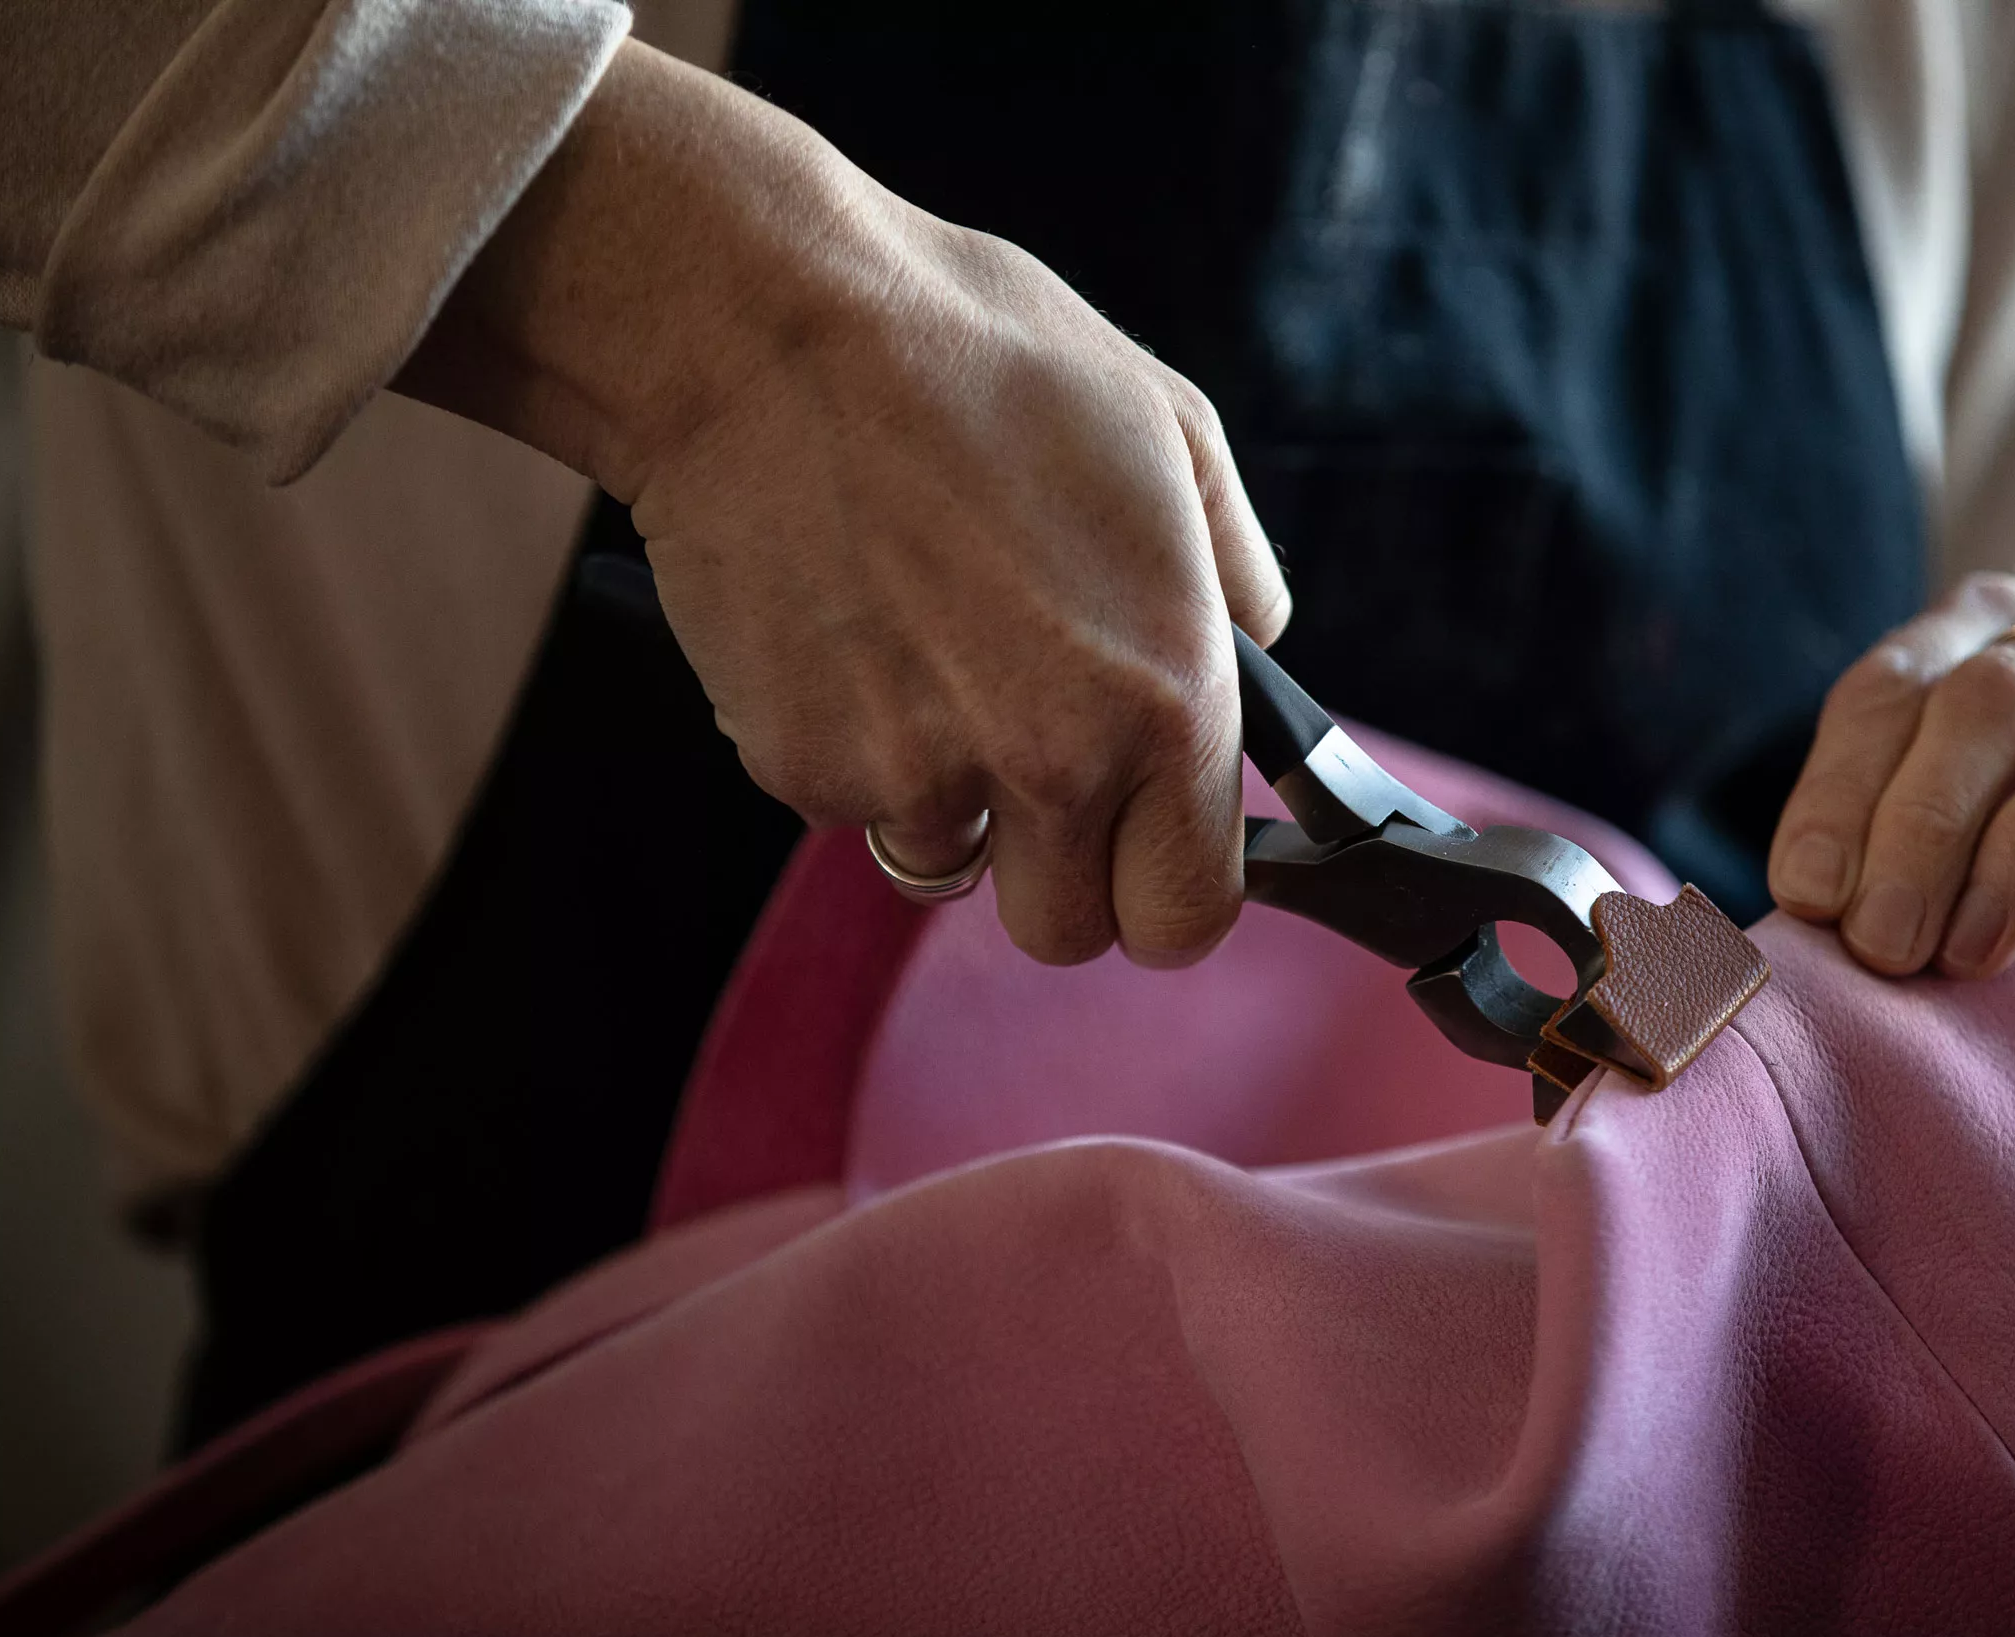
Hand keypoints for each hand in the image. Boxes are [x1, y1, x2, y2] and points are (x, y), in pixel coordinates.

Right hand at [399, 41, 1288, 966]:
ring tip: (923, 642)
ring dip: (944, 790)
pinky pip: (848, 807)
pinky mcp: (799, 767)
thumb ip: (1236, 587)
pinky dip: (849, 743)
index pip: (1186, 916)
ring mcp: (913, 776)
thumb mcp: (1174, 436)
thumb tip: (1248, 677)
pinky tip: (850, 623)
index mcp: (1163, 698)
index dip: (1165, 886)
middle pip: (1063, 931)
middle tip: (1026, 747)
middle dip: (1053, 865)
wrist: (765, 326)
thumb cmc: (976, 358)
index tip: (1143, 841)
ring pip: (946, 862)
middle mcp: (1049, 762)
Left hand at [1766, 574, 2014, 1148]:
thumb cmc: (1984, 942)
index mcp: (1958, 657)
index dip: (1837, 794)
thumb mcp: (1891, 912)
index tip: (1806, 899)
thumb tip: (1746, 925)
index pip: (1885, 692)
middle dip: (1921, 827)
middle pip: (1992, 699)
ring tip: (1977, 953)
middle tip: (1885, 949)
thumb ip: (1831, 889)